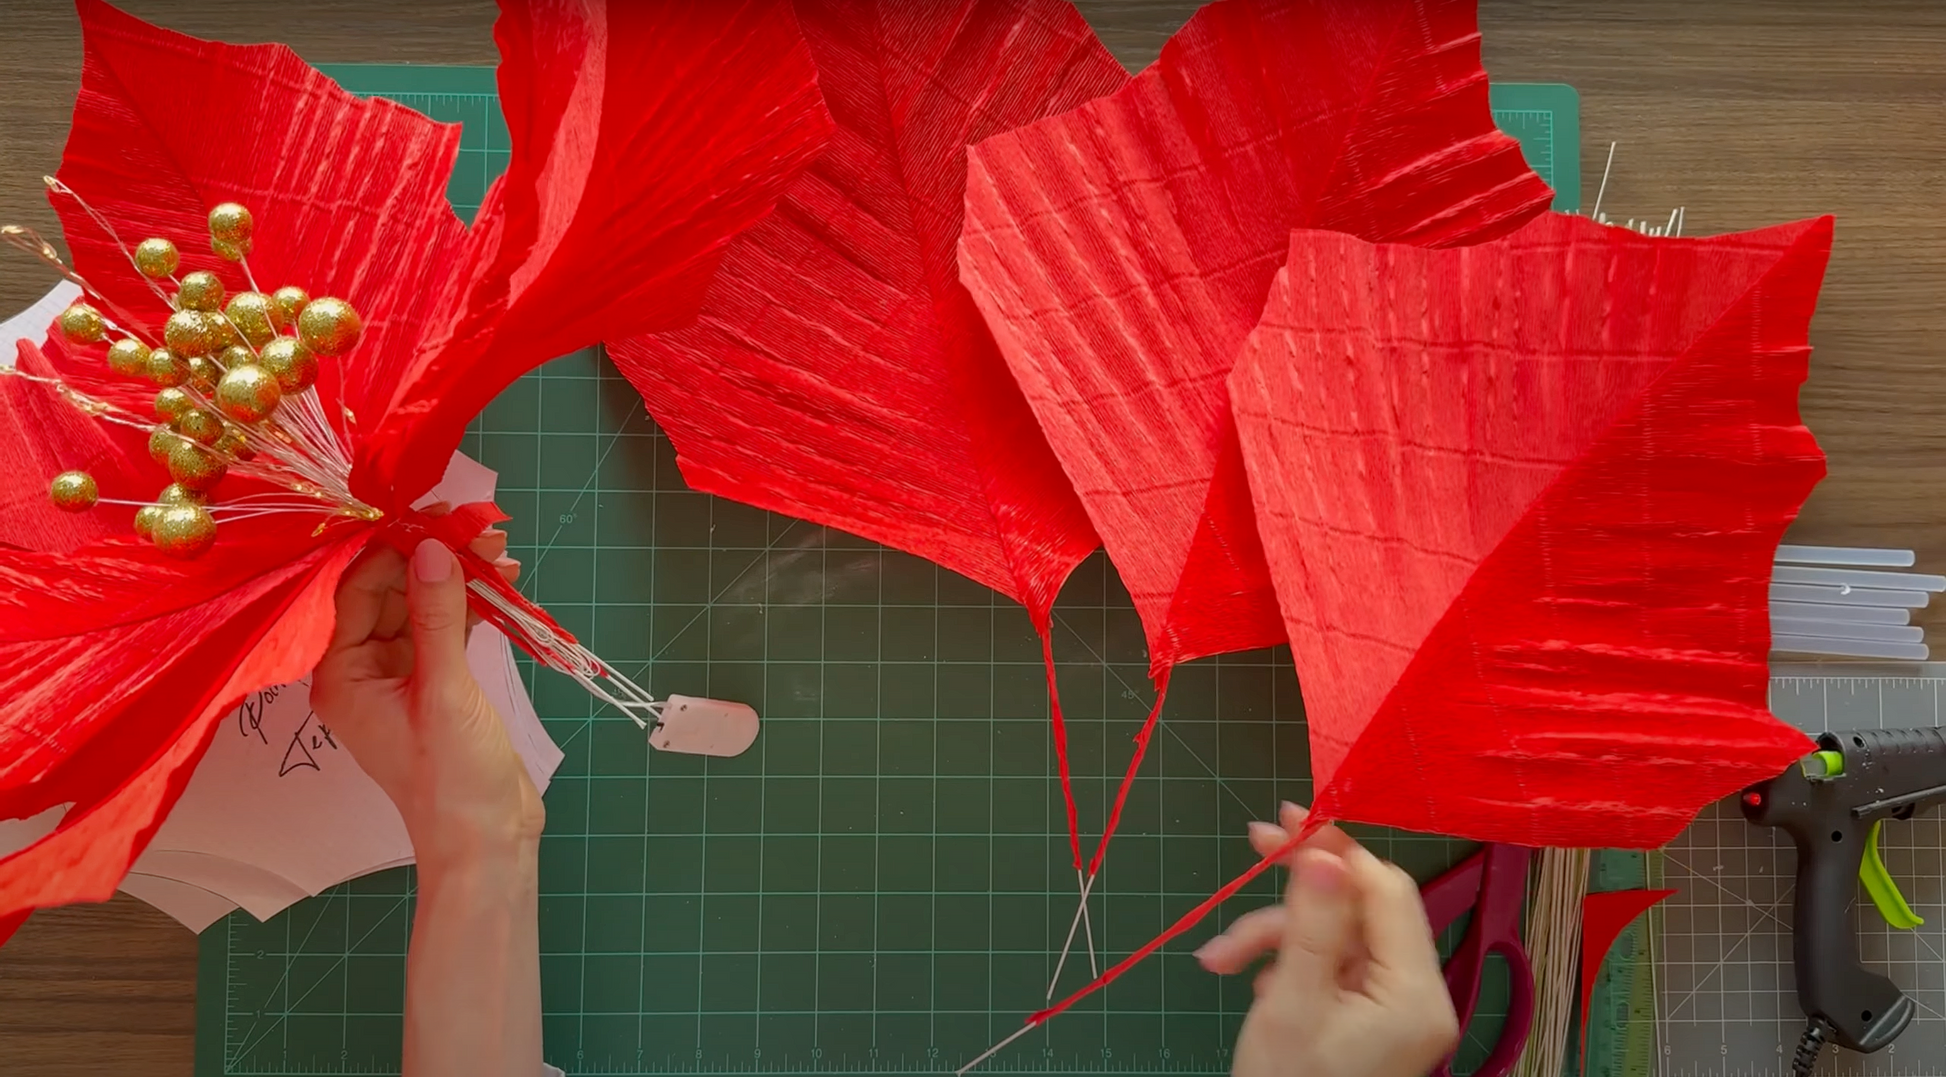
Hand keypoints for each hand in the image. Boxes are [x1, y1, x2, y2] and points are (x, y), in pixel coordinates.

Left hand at [313, 531, 542, 869]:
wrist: (486, 838)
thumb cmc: (451, 778)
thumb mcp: (444, 690)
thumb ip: (437, 615)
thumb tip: (431, 547)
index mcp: (341, 676)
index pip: (355, 591)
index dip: (391, 549)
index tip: (433, 517)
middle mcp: (361, 672)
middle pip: (389, 593)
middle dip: (431, 558)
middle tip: (478, 528)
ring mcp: (399, 678)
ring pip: (421, 608)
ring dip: (457, 578)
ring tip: (501, 550)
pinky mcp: (434, 685)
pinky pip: (443, 630)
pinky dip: (470, 606)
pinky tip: (500, 583)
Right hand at [1196, 803, 1458, 1076]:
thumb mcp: (1291, 1002)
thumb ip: (1311, 923)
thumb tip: (1325, 852)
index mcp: (1415, 993)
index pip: (1386, 891)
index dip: (1336, 849)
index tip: (1283, 820)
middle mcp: (1417, 995)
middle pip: (1360, 906)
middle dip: (1295, 893)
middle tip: (1251, 843)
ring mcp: (1394, 1007)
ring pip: (1336, 932)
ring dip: (1275, 934)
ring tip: (1220, 958)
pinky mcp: (1370, 1017)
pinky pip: (1332, 964)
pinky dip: (1286, 962)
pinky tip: (1252, 983)